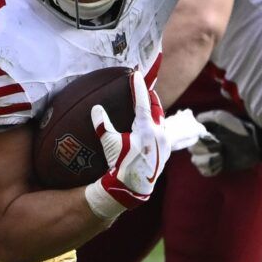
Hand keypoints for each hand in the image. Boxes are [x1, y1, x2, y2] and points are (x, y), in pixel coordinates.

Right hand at [83, 67, 168, 217]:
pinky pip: (162, 131)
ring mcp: (165, 142)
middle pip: (156, 108)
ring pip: (161, 120)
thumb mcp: (110, 144)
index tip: (136, 74)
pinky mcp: (166, 151)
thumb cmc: (121, 164)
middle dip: (150, 97)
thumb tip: (96, 108)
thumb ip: (103, 125)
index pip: (143, 101)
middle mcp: (160, 132)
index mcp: (147, 128)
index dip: (138, 87)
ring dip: (154, 111)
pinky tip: (151, 127)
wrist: (134, 187)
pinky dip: (156, 124)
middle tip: (143, 89)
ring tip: (147, 106)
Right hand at [189, 109, 261, 176]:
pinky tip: (221, 163)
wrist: (256, 143)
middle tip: (220, 146)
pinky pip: (205, 171)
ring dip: (208, 159)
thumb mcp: (223, 118)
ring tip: (221, 156)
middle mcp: (204, 144)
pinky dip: (212, 168)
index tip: (210, 137)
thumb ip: (207, 117)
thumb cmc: (240, 129)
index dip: (198, 139)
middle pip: (192, 150)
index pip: (189, 137)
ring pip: (197, 162)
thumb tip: (194, 120)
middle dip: (205, 149)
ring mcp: (209, 156)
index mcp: (204, 132)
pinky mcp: (215, 167)